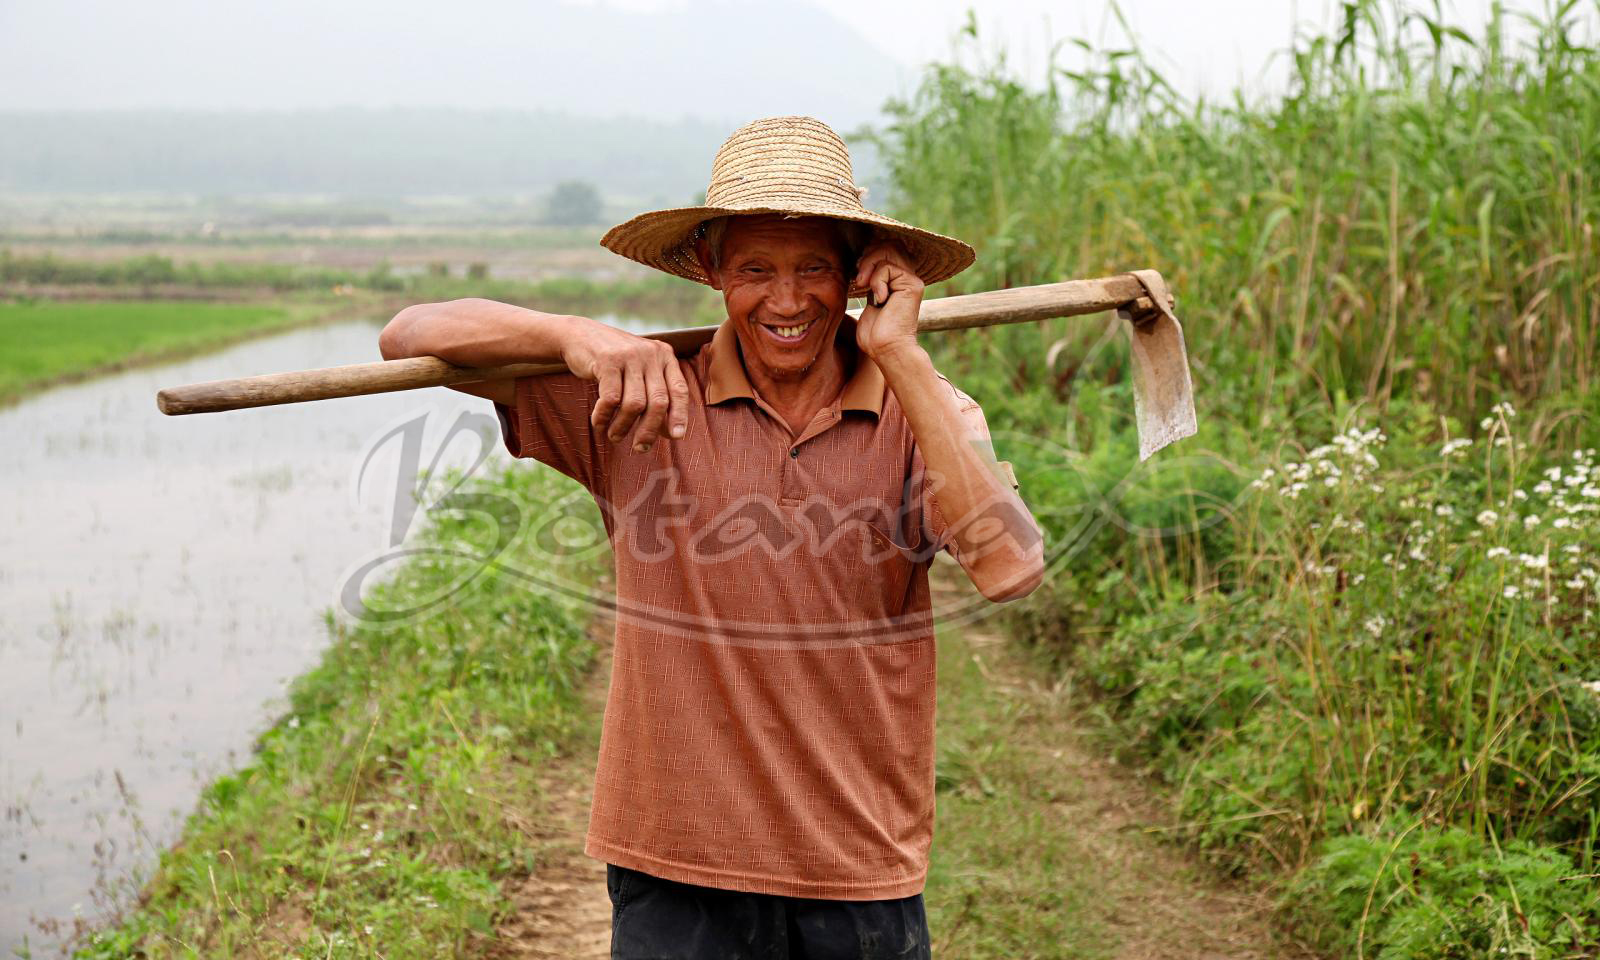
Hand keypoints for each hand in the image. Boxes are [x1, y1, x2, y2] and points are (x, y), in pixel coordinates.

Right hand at [561, 319, 689, 451]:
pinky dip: (604, 416)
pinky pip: (611, 399)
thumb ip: (654, 393)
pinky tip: (599, 423)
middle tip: (640, 448)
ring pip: (634, 404)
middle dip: (649, 430)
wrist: (579, 335)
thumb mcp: (639, 370)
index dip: (680, 415)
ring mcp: (630, 355)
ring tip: (614, 436)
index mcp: (665, 356)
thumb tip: (668, 432)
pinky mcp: (608, 360)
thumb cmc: (613, 362)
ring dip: (623, 426)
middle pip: (658, 402)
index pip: (679, 390)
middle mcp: (651, 354)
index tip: (676, 437)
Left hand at [851, 240, 924, 360]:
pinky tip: (878, 299)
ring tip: (864, 284)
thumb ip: (871, 281)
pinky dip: (876, 280)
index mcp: (899, 280)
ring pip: (888, 250)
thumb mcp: (869, 301)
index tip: (858, 275)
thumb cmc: (874, 334)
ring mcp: (912, 280)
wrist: (886, 350)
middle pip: (889, 244)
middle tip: (859, 279)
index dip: (870, 254)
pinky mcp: (912, 285)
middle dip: (868, 256)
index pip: (887, 248)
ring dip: (870, 265)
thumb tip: (861, 266)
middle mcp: (908, 277)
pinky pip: (888, 267)